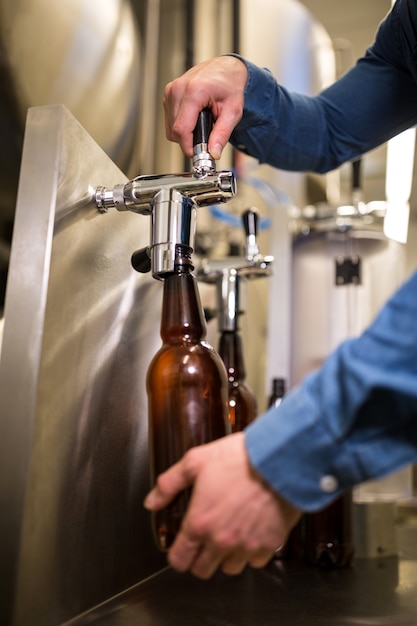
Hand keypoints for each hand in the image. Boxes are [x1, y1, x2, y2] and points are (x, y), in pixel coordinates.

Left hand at [144, 432, 300, 578]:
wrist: (278, 459)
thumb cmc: (240, 458)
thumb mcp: (196, 461)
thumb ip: (170, 483)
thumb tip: (152, 501)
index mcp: (200, 523)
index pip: (179, 560)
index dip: (177, 556)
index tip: (181, 548)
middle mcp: (221, 540)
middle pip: (203, 570)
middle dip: (200, 559)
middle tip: (204, 542)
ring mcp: (247, 545)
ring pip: (230, 568)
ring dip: (227, 557)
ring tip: (229, 536)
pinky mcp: (270, 544)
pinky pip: (256, 561)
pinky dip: (252, 552)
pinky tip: (251, 533)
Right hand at [163, 56, 247, 159]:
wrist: (226, 68)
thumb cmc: (230, 85)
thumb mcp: (233, 112)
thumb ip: (222, 134)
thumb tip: (214, 153)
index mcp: (194, 91)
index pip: (181, 130)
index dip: (189, 147)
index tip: (199, 153)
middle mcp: (178, 89)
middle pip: (174, 131)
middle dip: (189, 141)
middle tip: (206, 139)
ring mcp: (171, 91)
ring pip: (170, 128)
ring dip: (184, 133)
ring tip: (201, 125)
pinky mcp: (169, 94)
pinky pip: (170, 120)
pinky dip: (181, 124)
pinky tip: (194, 118)